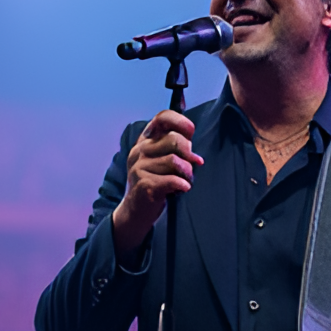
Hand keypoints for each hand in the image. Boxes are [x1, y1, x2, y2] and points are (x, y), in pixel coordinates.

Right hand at [112, 110, 203, 256]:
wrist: (135, 212)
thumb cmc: (155, 183)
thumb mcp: (162, 161)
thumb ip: (176, 149)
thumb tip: (195, 151)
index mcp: (145, 140)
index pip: (162, 118)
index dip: (180, 121)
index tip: (191, 131)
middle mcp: (140, 150)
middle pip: (174, 139)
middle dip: (189, 154)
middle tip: (190, 167)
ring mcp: (139, 167)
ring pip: (175, 161)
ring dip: (187, 173)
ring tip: (185, 181)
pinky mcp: (144, 184)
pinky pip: (172, 179)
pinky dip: (182, 184)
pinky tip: (182, 189)